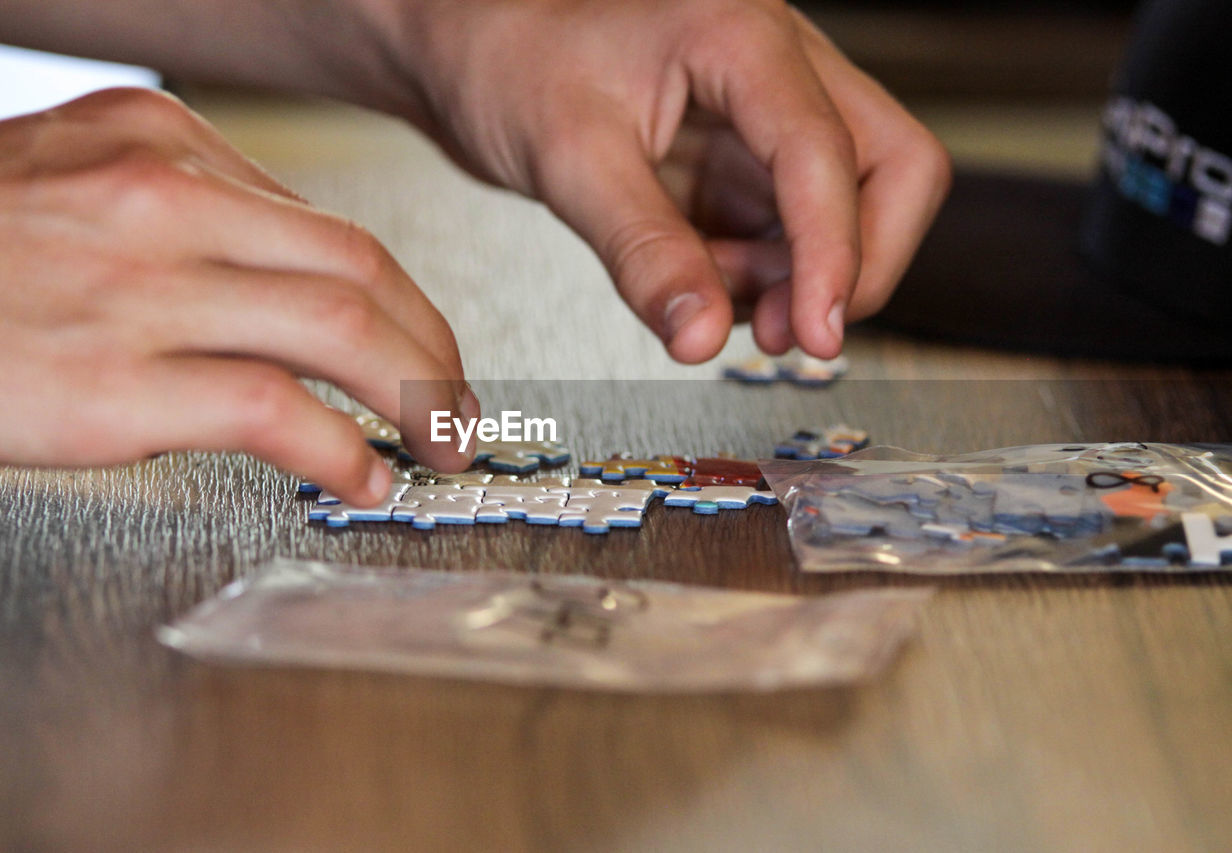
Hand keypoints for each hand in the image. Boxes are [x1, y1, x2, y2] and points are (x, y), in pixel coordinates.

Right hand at [0, 88, 474, 502]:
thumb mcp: (66, 184)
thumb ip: (175, 218)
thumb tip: (276, 283)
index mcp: (157, 142)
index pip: (327, 228)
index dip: (400, 304)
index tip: (424, 349)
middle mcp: (162, 197)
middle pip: (361, 272)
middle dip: (435, 350)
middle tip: (460, 405)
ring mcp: (142, 286)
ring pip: (340, 329)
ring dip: (418, 397)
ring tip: (441, 445)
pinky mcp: (115, 380)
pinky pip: (275, 410)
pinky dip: (343, 447)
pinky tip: (363, 476)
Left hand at [363, 0, 950, 359]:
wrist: (471, 45)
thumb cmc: (508, 57)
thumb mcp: (570, 157)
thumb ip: (642, 250)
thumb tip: (702, 335)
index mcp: (741, 37)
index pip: (829, 153)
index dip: (835, 254)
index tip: (817, 334)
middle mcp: (777, 66)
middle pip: (892, 167)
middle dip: (856, 262)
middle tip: (794, 332)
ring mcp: (767, 116)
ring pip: (851, 206)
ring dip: (800, 276)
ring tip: (710, 292)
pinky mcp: (744, 158)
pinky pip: (789, 230)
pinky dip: (762, 275)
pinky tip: (702, 279)